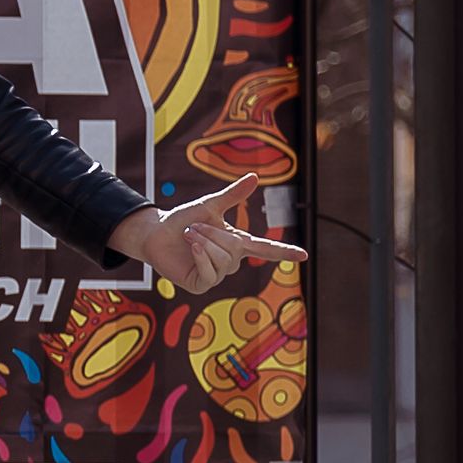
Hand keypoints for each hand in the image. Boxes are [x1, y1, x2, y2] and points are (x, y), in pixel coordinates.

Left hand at [107, 174, 306, 293]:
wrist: (157, 232)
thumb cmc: (182, 219)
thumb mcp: (210, 205)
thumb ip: (233, 195)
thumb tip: (254, 176)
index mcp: (237, 243)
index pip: (266, 249)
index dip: (285, 252)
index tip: (305, 255)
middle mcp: (230, 261)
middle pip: (236, 248)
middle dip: (212, 232)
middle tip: (194, 227)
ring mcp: (216, 275)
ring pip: (222, 259)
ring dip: (203, 241)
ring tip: (189, 236)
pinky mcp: (200, 285)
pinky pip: (209, 272)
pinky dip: (199, 255)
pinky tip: (190, 247)